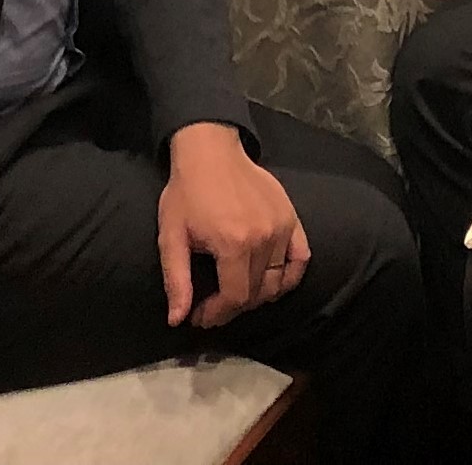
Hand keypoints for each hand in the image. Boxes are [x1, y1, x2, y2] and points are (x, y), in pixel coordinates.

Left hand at [156, 124, 308, 329]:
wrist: (211, 152)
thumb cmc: (186, 194)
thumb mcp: (171, 237)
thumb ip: (177, 280)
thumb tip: (177, 319)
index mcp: (233, 244)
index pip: (236, 297)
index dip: (217, 315)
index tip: (200, 316)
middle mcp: (264, 238)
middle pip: (256, 293)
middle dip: (232, 307)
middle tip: (212, 306)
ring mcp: (282, 227)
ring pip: (278, 281)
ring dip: (257, 295)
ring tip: (236, 292)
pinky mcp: (292, 218)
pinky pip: (301, 258)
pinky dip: (290, 276)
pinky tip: (272, 281)